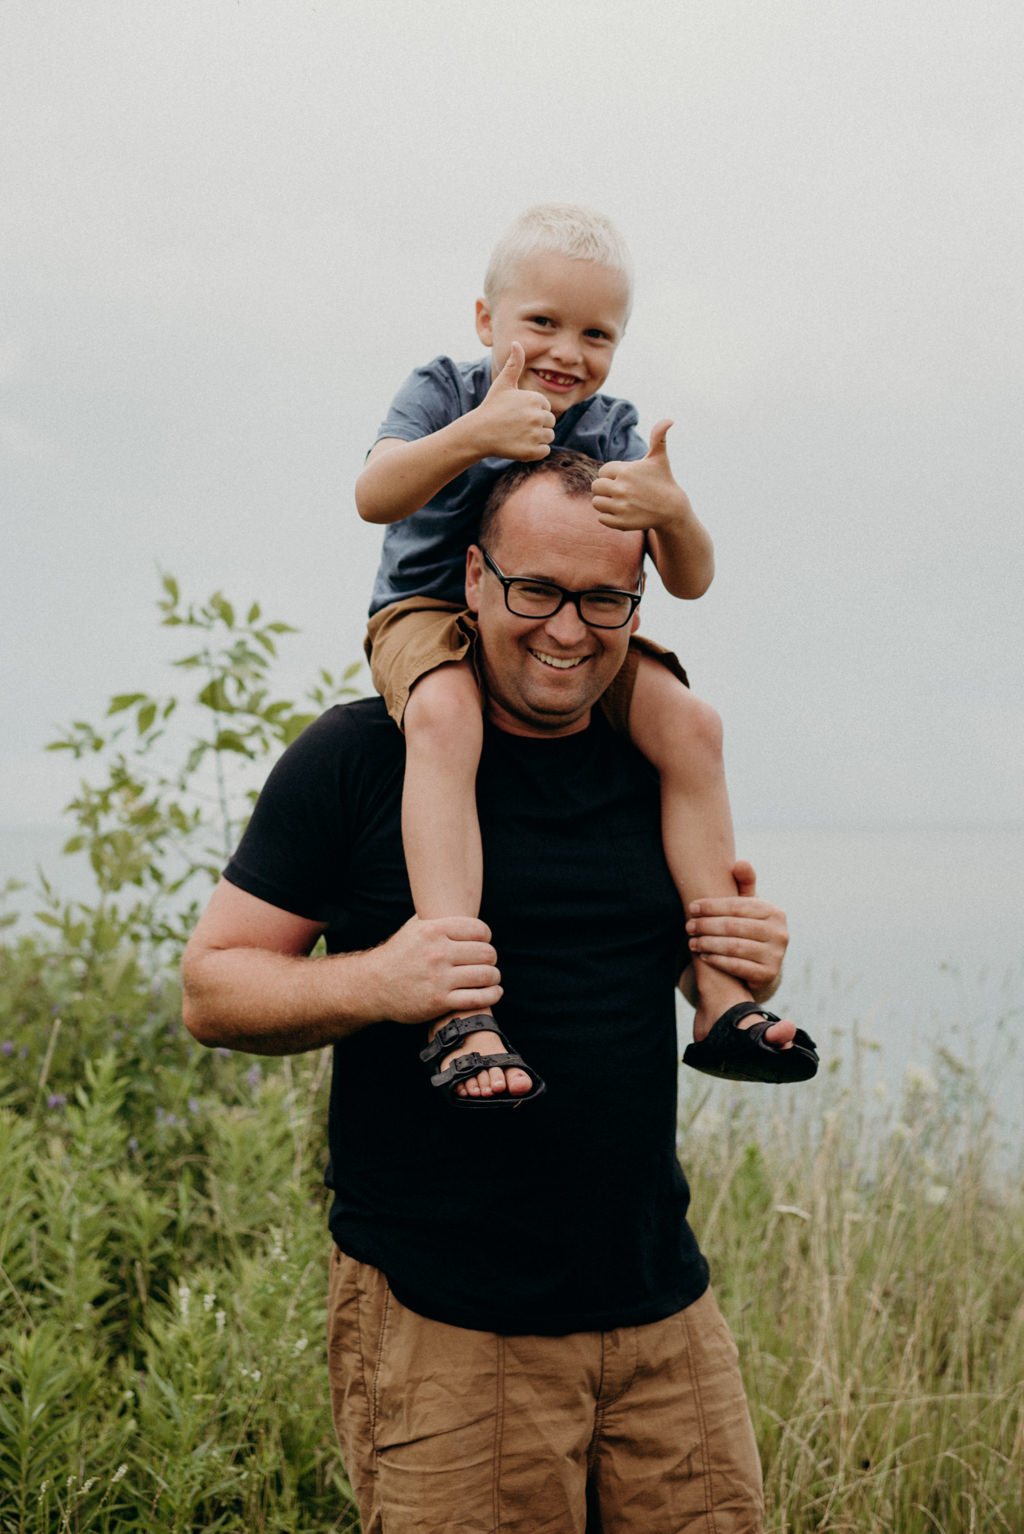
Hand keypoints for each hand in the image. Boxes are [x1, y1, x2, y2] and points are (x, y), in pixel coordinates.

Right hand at [364, 915, 502, 1023]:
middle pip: (486, 953)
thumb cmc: (399, 954)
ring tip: (491, 977)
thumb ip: (437, 916)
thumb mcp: (413, 927)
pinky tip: (494, 992)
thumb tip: (462, 901)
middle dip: (491, 958)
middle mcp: (437, 953)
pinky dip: (492, 995)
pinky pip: (478, 999)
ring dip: (494, 977)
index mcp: (433, 931)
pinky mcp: (439, 1002)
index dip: (486, 936)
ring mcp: (438, 979)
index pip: (479, 929)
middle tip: (488, 961)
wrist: (374, 986)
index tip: (483, 942)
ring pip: (486, 975)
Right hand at [471, 342, 555, 460]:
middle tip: (516, 425)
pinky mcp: (532, 452)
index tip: (517, 413)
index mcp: (535, 398)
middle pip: (550, 422)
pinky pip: (544, 451)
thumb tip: (517, 342)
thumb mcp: (503, 384)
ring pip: (548, 437)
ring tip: (518, 435)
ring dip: (536, 438)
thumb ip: (514, 364)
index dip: (533, 410)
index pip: (546, 407)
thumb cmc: (491, 407)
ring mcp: (534, 435)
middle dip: (536, 425)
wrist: (478, 433)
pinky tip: (519, 445)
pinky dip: (534, 451)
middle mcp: (537, 416)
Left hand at [592, 420, 692, 531]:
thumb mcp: (659, 458)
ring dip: (605, 502)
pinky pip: (601, 518)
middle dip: (605, 488)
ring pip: (596, 502)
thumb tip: (669, 419)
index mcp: (626, 471)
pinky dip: (608, 516)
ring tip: (620, 501)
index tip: (626, 479)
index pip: (603, 471)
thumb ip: (658, 437)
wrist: (672, 509)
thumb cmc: (663, 480)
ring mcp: (621, 507)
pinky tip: (622, 512)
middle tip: (620, 491)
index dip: (612, 475)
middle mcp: (622, 488)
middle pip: (596, 486)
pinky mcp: (621, 523)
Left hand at [684, 861, 788, 1001]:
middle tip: (688, 926)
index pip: (737, 906)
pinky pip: (737, 966)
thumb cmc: (749, 928)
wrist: (762, 964)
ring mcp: (776, 955)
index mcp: (774, 912)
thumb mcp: (749, 907)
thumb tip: (741, 863)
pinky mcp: (768, 974)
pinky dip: (717, 960)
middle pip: (733, 926)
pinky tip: (703, 956)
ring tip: (692, 942)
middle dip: (706, 925)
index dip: (712, 906)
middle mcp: (780, 933)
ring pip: (734, 947)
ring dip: (708, 943)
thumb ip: (744, 884)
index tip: (691, 907)